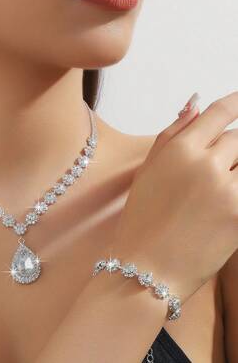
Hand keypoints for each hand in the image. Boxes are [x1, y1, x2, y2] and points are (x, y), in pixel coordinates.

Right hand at [111, 91, 237, 303]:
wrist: (147, 268)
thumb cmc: (141, 219)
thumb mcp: (147, 171)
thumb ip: (171, 134)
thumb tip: (195, 104)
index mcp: (179, 151)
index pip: (219, 114)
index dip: (235, 103)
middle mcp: (206, 165)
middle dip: (228, 150)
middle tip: (211, 171)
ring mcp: (228, 191)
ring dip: (234, 170)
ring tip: (213, 189)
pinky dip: (235, 189)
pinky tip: (219, 202)